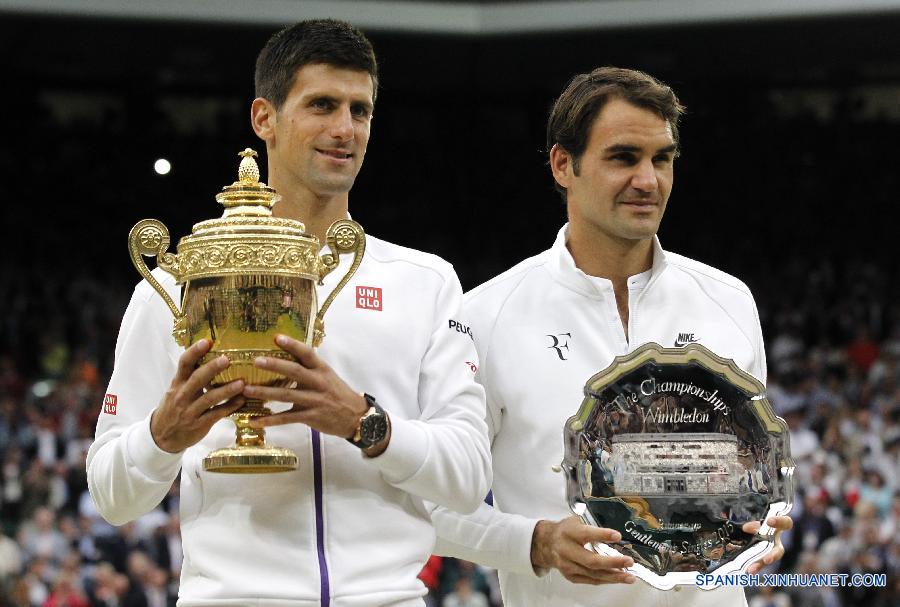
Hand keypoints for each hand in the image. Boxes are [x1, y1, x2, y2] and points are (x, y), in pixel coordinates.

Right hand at [150, 339, 245, 452]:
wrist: (162, 436)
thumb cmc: (173, 408)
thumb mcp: (176, 390)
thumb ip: (190, 376)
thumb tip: (209, 355)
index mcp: (177, 383)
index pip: (184, 364)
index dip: (194, 352)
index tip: (207, 342)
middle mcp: (182, 395)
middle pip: (197, 379)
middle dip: (212, 368)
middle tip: (227, 359)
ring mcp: (190, 411)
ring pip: (209, 398)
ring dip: (226, 390)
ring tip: (242, 383)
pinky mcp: (199, 424)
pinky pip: (216, 414)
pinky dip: (230, 407)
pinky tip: (242, 400)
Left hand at [244, 335, 368, 439]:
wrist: (355, 416)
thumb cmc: (337, 393)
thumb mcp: (327, 376)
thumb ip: (308, 368)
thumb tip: (285, 355)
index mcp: (322, 369)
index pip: (307, 353)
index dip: (292, 345)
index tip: (277, 337)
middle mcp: (318, 382)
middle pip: (294, 371)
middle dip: (274, 365)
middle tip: (256, 361)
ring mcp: (314, 400)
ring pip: (286, 395)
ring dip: (265, 393)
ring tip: (246, 390)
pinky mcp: (311, 417)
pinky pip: (287, 418)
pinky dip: (270, 420)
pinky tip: (255, 420)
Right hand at [531, 516, 635, 584]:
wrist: (546, 544)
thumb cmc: (565, 531)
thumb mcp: (576, 521)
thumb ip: (593, 525)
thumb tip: (617, 532)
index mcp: (569, 532)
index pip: (586, 534)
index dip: (602, 535)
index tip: (617, 536)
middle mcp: (567, 550)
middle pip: (591, 560)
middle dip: (612, 562)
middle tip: (629, 561)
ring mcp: (568, 566)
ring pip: (593, 574)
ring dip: (614, 576)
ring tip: (629, 576)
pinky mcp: (571, 576)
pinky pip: (591, 580)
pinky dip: (606, 580)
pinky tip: (618, 578)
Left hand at [742, 515, 793, 572]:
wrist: (754, 531)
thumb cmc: (759, 523)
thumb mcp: (757, 521)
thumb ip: (754, 524)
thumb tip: (746, 528)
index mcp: (778, 528)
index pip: (786, 523)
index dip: (780, 522)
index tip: (769, 521)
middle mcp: (776, 542)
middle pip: (779, 550)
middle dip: (773, 555)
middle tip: (766, 559)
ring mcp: (770, 552)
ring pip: (767, 560)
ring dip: (759, 565)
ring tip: (751, 570)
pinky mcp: (761, 558)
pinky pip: (759, 564)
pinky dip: (752, 567)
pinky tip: (746, 570)